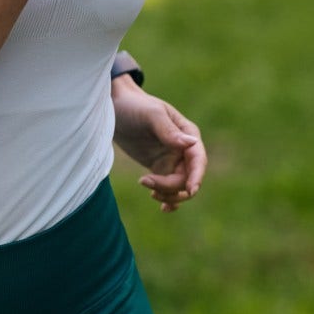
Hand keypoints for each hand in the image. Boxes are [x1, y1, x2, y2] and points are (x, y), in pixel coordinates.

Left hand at [112, 77, 206, 211]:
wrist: (115, 107)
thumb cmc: (134, 106)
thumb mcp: (151, 115)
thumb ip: (169, 131)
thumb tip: (191, 144)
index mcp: (188, 134)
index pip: (198, 159)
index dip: (197, 176)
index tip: (190, 190)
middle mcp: (183, 149)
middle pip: (188, 177)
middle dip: (172, 187)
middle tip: (146, 181)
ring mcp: (172, 159)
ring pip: (179, 186)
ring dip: (168, 194)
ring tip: (148, 190)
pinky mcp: (159, 167)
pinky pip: (169, 188)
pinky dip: (169, 199)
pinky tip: (162, 207)